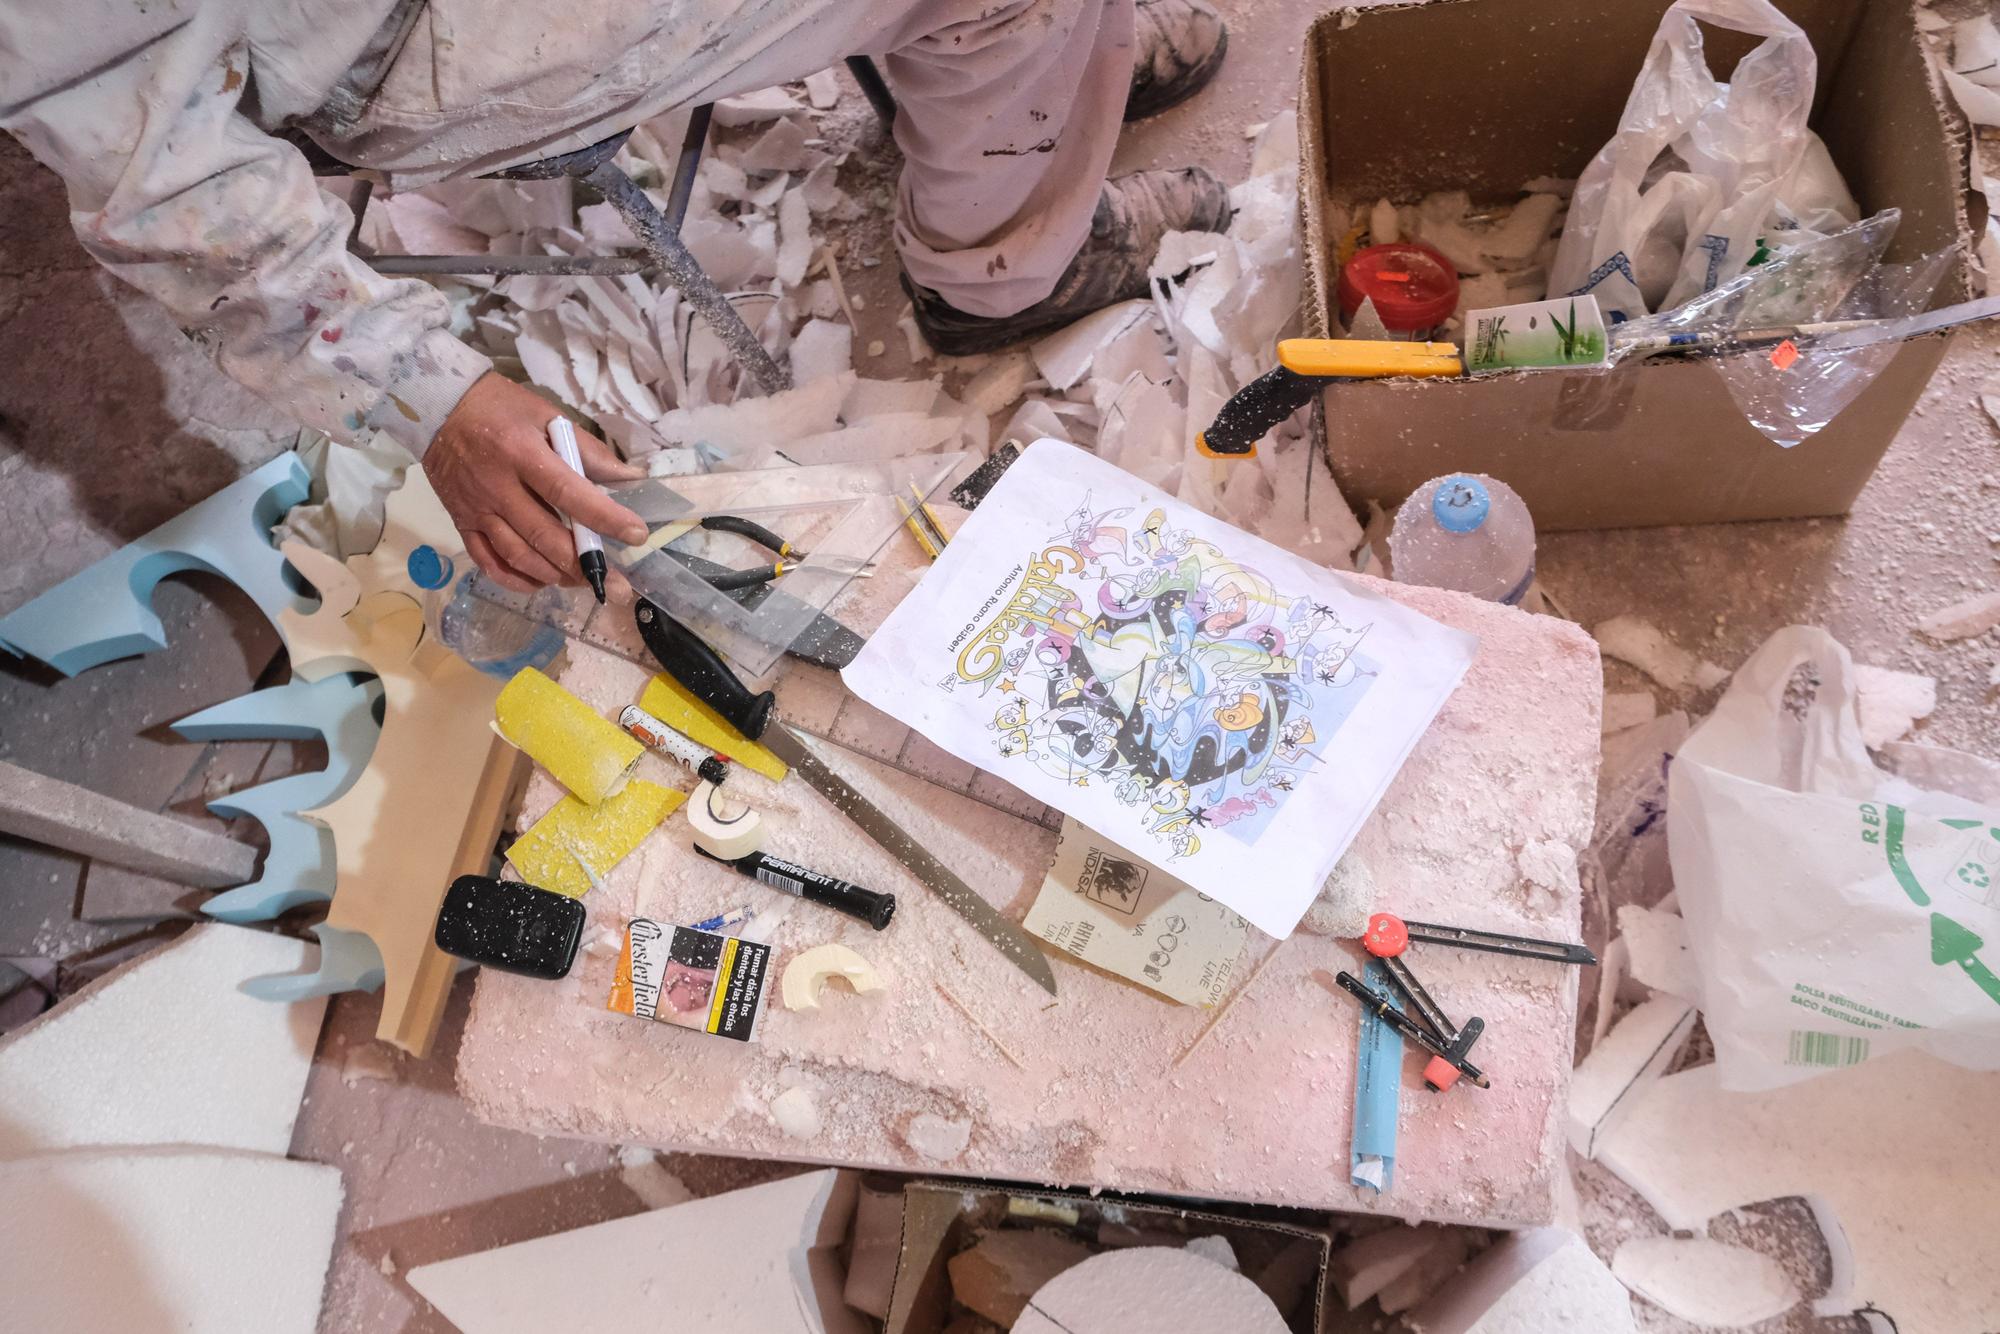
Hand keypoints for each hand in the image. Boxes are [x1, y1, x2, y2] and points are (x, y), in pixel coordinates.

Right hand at [422, 373, 647, 592]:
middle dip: (582, 563)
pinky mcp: (461, 522)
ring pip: (518, 554)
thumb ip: (588, 450)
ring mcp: (476, 508)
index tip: (636, 534)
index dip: (603, 517)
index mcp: (521, 453)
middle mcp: (497, 486)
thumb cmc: (500, 408)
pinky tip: (541, 582)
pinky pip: (488, 561)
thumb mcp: (546, 415)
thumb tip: (629, 479)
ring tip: (582, 581)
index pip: (568, 492)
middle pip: (543, 535)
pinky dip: (516, 579)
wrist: (437, 408)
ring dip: (554, 575)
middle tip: (614, 581)